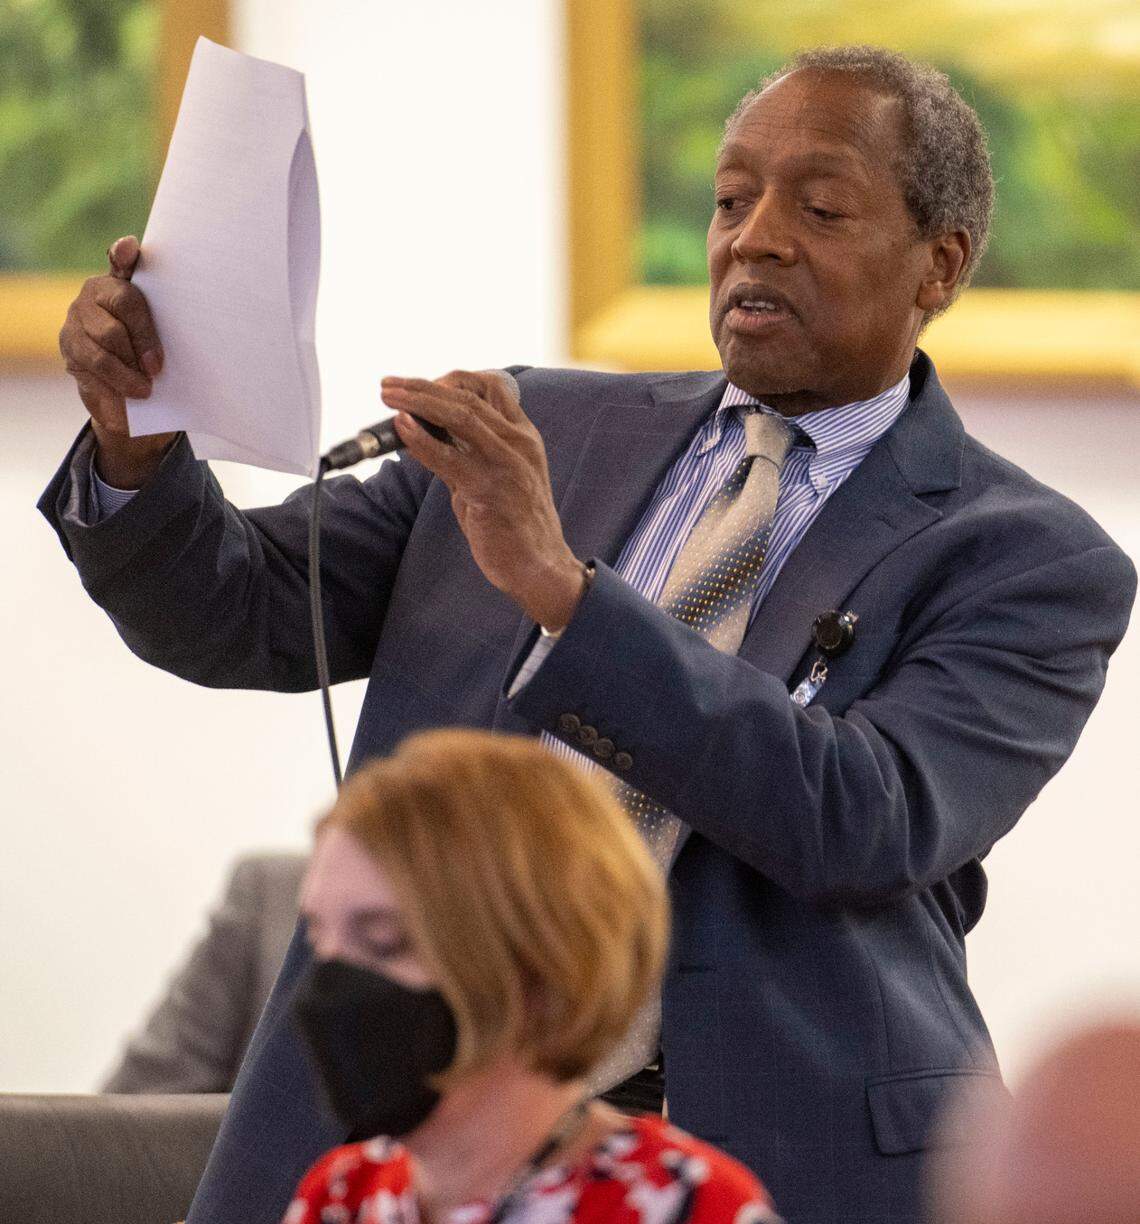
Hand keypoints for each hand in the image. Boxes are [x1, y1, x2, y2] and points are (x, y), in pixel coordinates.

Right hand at [58, 235, 176, 487]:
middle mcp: (93, 295)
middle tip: (158, 368)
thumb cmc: (156, 356)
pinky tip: (126, 398)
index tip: (131, 249)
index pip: (122, 265)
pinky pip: (90, 370)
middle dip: (142, 341)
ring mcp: (76, 321)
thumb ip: (171, 312)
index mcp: (119, 281)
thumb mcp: (169, 337)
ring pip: (102, 345)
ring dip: (126, 372)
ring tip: (145, 390)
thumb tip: (172, 291)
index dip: (125, 256)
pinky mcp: (70, 351)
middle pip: (120, 310)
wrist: (130, 397)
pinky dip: (111, 386)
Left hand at [381, 370, 587, 629]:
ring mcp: (507, 464)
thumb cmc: (513, 525)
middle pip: (468, 396)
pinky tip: (401, 428)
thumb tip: (424, 432)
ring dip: (418, 401)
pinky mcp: (490, 489)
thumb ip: (467, 452)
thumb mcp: (496, 476)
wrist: (540, 567)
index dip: (455, 378)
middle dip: (423, 386)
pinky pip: (448, 457)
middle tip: (390, 384)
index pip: (493, 385)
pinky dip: (420, 439)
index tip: (422, 384)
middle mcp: (518, 443)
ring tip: (389, 396)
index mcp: (524, 436)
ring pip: (459, 415)